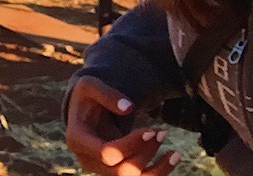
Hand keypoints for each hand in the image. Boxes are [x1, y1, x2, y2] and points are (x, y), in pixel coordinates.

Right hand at [65, 76, 180, 174]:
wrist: (85, 109)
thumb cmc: (88, 95)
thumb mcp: (91, 85)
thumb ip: (107, 94)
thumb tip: (128, 108)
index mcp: (77, 139)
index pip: (107, 154)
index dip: (131, 144)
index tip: (151, 129)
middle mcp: (87, 160)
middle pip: (122, 171)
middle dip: (145, 153)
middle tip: (162, 131)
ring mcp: (100, 169)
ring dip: (157, 169)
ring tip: (175, 153)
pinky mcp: (114, 171)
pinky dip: (158, 172)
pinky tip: (172, 158)